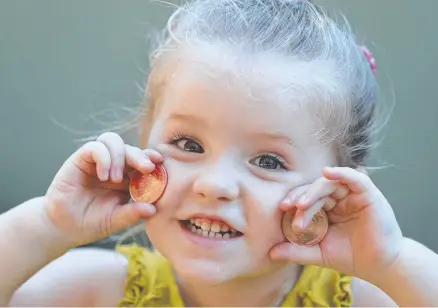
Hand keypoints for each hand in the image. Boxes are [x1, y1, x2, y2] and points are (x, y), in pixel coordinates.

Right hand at [44, 132, 161, 247]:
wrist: (63, 228)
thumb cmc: (92, 223)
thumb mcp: (115, 220)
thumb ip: (132, 214)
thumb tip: (153, 209)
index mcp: (128, 178)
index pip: (142, 160)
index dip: (152, 158)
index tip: (160, 163)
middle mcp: (114, 165)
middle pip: (130, 149)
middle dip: (140, 156)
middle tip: (147, 168)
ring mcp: (97, 161)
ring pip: (113, 141)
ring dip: (120, 156)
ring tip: (116, 179)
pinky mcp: (80, 159)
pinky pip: (95, 147)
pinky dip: (104, 158)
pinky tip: (104, 176)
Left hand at [270, 167, 402, 282]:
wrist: (379, 267)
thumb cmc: (350, 257)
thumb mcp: (318, 253)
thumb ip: (296, 251)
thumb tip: (270, 252)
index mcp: (326, 208)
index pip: (306, 199)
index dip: (293, 202)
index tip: (281, 210)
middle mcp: (338, 198)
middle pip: (314, 190)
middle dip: (300, 198)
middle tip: (288, 208)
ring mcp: (352, 194)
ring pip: (328, 184)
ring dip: (313, 192)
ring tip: (302, 205)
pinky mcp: (367, 193)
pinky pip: (354, 178)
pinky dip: (341, 173)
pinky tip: (328, 172)